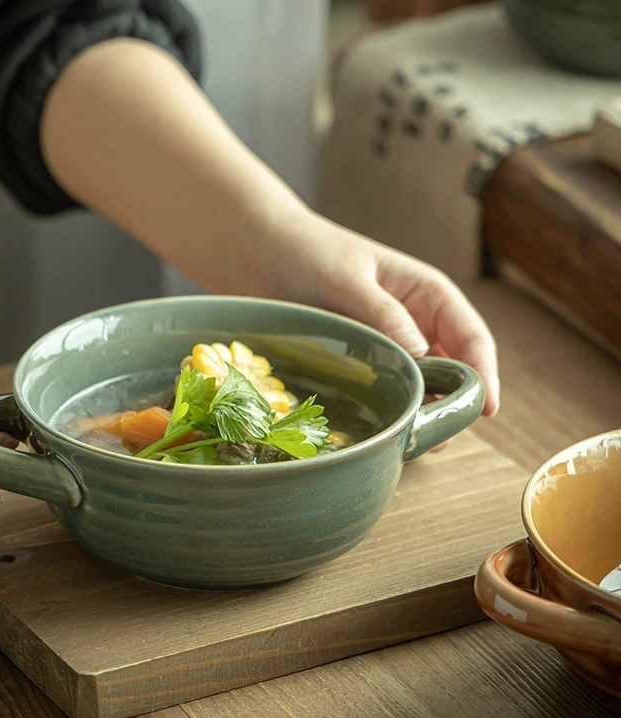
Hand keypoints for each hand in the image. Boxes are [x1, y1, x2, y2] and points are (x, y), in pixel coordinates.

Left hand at [259, 210, 499, 416]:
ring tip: (408, 438)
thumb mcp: (348, 278)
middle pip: (452, 373)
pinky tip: (380, 433)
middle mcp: (414, 326)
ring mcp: (387, 350)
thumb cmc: (308, 252)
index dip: (484, 373)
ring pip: (419, 391)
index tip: (484, 408)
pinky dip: (387, 415)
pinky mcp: (358, 369)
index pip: (470, 337)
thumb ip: (384, 313)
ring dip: (418, 415)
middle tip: (438, 435)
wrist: (259, 254)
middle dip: (451, 404)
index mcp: (426, 295)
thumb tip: (423, 354)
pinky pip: (383, 396)